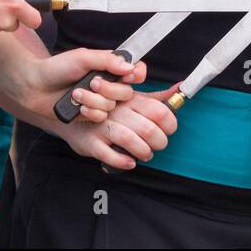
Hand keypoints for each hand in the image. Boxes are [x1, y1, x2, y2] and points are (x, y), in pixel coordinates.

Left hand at [25, 48, 147, 123]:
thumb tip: (130, 66)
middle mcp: (109, 84)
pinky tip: (76, 106)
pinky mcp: (92, 114)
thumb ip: (108, 60)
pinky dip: (88, 111)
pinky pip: (101, 116)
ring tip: (76, 93)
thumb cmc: (56, 68)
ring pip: (113, 105)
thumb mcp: (83, 57)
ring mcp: (101, 100)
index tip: (129, 76)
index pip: (135, 70)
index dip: (137, 74)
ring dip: (93, 100)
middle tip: (92, 83)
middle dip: (109, 89)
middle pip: (127, 91)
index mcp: (109, 67)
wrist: (35, 87)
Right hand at [55, 86, 179, 170]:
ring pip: (129, 140)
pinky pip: (108, 154)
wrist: (71, 113)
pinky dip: (123, 161)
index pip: (159, 110)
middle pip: (148, 128)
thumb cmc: (107, 107)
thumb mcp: (132, 97)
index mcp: (131, 98)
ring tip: (145, 154)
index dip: (169, 124)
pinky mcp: (90, 142)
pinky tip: (130, 161)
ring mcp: (103, 126)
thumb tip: (179, 89)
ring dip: (143, 152)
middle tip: (158, 145)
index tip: (169, 131)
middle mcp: (117, 110)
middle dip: (159, 142)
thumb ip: (156, 97)